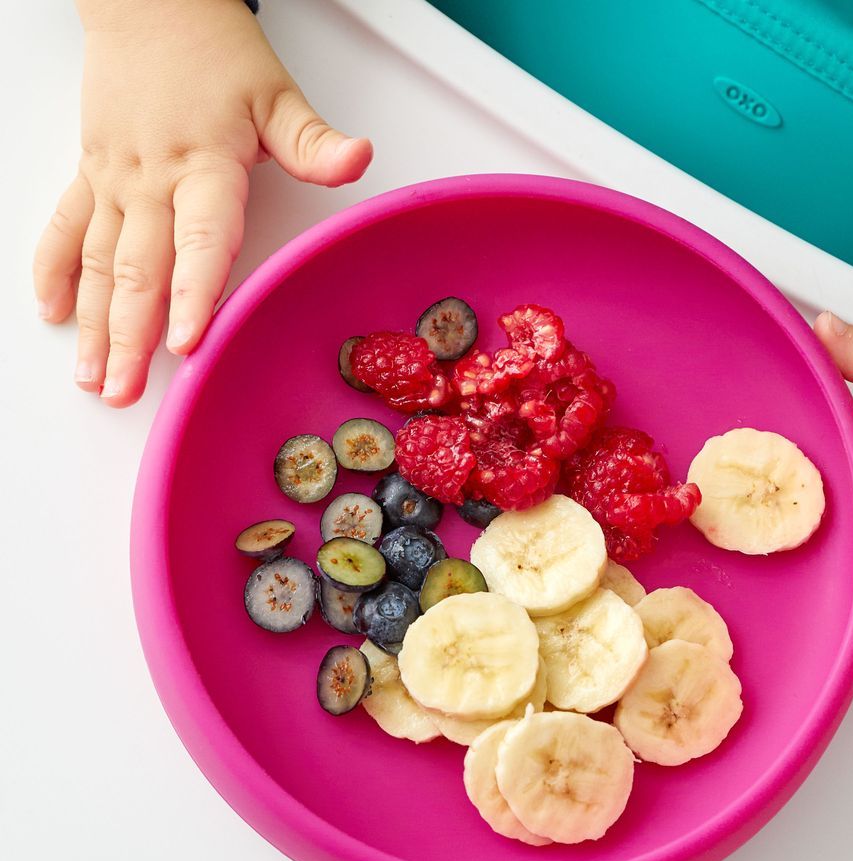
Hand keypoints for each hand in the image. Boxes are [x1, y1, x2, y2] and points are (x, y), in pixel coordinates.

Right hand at [33, 0, 371, 406]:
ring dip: (94, 323)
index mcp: (204, 166)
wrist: (148, 2)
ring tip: (93, 377)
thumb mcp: (275, 94)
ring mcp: (114, 180)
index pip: (200, 239)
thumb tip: (360, 158)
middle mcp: (151, 180)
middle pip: (139, 269)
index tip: (187, 341)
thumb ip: (313, 142)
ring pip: (97, 261)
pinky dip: (53, 271)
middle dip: (132, 336)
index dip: (194, 292)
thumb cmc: (214, 52)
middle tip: (126, 392)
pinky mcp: (90, 174)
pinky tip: (53, 315)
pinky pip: (63, 228)